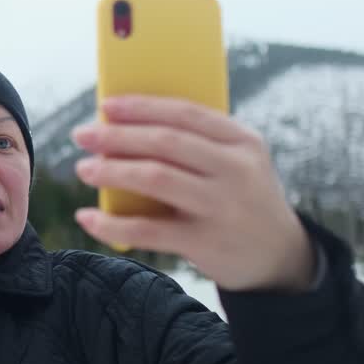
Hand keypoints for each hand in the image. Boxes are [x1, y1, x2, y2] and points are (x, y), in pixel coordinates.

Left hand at [71, 95, 314, 292]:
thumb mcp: (238, 163)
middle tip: (83, 135)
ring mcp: (222, 207)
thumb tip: (126, 127)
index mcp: (243, 141)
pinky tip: (88, 217)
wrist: (280, 257)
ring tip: (85, 169)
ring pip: (155, 178)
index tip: (105, 106)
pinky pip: (148, 231)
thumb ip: (199, 144)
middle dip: (117, 135)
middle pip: (166, 142)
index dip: (141, 107)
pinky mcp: (205, 243)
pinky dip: (112, 224)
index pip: (186, 113)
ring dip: (112, 171)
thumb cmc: (243, 199)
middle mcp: (236, 170)